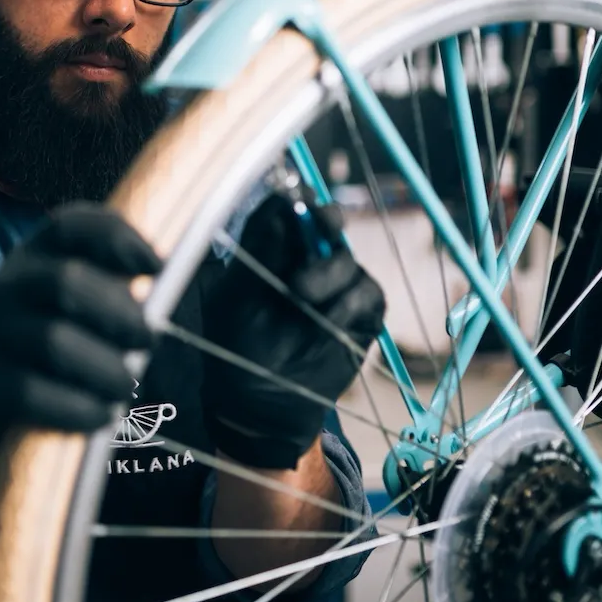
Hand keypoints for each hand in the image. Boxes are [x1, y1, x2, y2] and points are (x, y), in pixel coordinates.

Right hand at [0, 203, 158, 492]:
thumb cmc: (45, 345)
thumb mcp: (69, 306)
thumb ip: (110, 293)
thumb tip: (160, 299)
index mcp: (34, 257)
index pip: (71, 225)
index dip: (119, 238)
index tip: (159, 266)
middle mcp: (4, 285)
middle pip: (66, 281)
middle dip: (119, 312)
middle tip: (148, 340)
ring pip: (52, 340)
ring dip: (104, 366)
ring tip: (126, 386)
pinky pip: (28, 392)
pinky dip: (75, 406)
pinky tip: (100, 414)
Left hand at [200, 193, 385, 470]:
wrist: (262, 402)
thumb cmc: (236, 347)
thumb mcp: (234, 297)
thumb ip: (258, 253)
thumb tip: (280, 208)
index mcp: (270, 250)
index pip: (287, 210)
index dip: (296, 200)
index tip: (299, 199)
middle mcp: (306, 261)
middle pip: (325, 222)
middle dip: (325, 220)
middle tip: (323, 224)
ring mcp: (336, 285)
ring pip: (347, 258)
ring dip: (328, 273)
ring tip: (302, 297)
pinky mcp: (361, 314)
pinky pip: (367, 293)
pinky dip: (348, 304)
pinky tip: (328, 322)